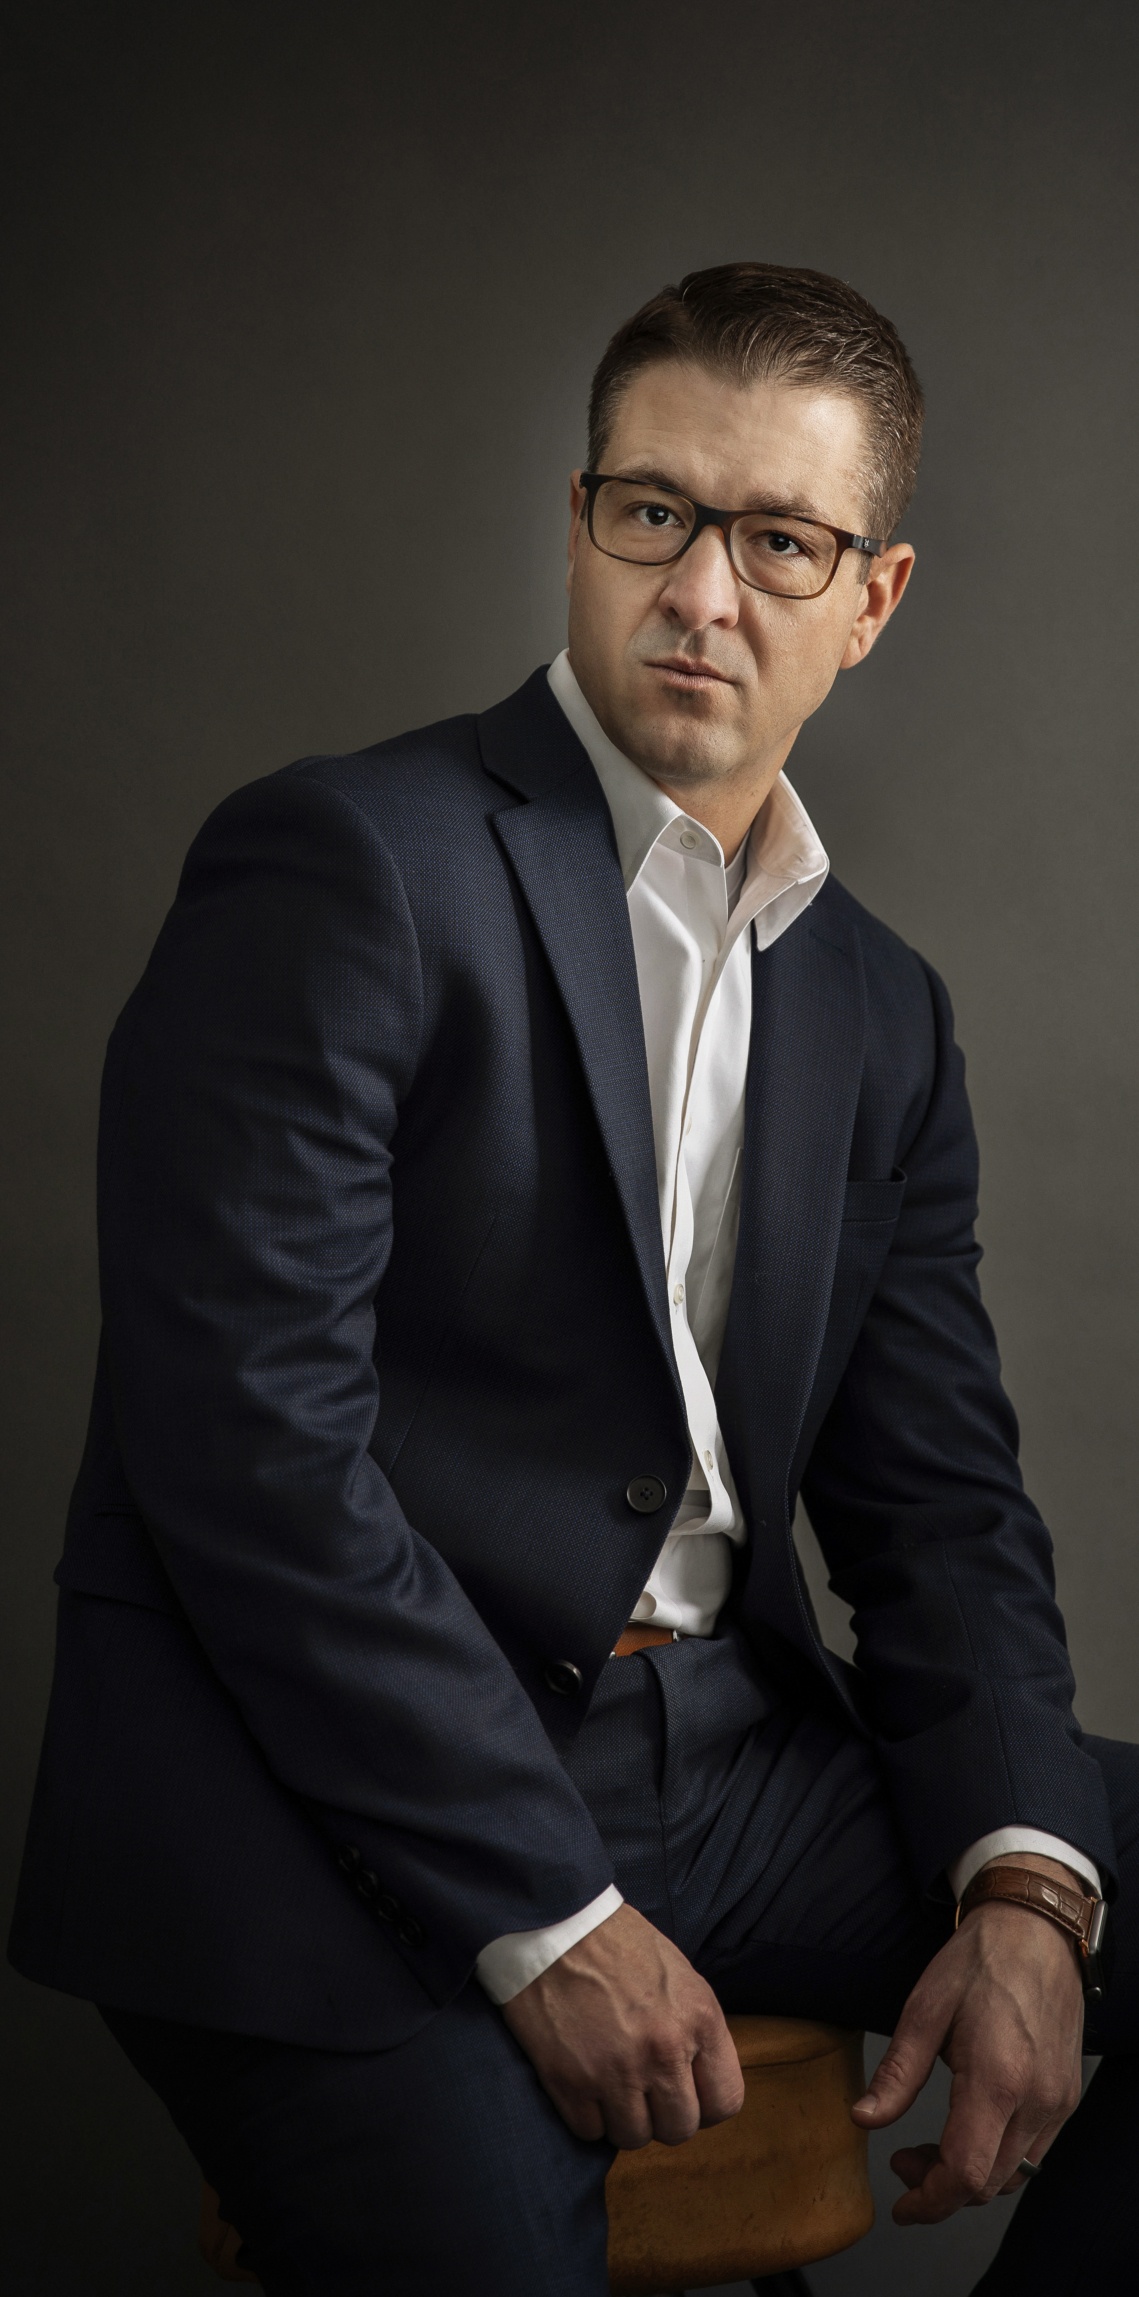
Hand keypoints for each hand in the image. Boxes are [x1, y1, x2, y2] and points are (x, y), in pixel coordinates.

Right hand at [501, 1901, 744, 2148]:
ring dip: (623, 2118)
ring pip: (634, 2137)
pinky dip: (588, 2116)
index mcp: (698, 2020)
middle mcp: (663, 2052)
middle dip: (662, 2114)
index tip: (685, 2092)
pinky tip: (584, 2083)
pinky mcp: (569, 2082)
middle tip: (644, 2089)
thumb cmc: (617, 1942)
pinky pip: (590, 2132)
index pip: (725, 2102)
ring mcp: (615, 2071)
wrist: (554, 1923)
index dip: (705, 2103)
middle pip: (679, 2129)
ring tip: (611, 2085)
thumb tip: (700, 2079)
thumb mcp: (680, 1975)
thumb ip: (696, 2030)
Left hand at [852, 1855, 1084, 2222]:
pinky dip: (996, 2159)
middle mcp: (1036, 2098)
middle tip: (903, 2162)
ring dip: (969, 2178)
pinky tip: (968, 2133)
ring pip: (1012, 2175)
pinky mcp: (1065, 2096)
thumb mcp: (924, 2008)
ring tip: (930, 2150)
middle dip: (940, 2190)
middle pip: (988, 2184)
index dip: (929, 2201)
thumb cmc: (980, 1961)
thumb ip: (896, 2073)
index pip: (966, 2173)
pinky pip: (1033, 2153)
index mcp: (997, 2077)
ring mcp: (1057, 2100)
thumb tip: (864, 2119)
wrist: (1036, 1929)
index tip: (901, 2204)